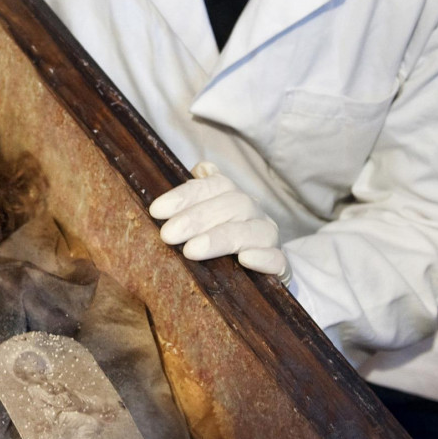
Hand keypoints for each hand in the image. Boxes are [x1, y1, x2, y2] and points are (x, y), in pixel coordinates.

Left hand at [149, 162, 290, 281]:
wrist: (260, 270)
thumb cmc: (222, 242)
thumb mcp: (207, 218)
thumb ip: (199, 195)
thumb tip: (199, 168)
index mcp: (233, 196)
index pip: (212, 186)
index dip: (185, 195)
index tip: (156, 210)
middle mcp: (253, 212)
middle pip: (231, 205)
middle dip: (196, 218)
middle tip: (167, 234)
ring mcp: (269, 238)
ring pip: (252, 230)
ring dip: (220, 238)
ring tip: (191, 251)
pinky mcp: (281, 265)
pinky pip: (277, 258)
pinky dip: (262, 257)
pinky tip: (244, 260)